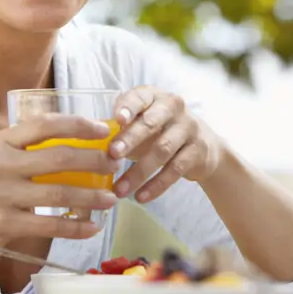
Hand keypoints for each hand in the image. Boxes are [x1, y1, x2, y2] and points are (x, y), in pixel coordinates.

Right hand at [0, 114, 120, 267]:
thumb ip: (21, 151)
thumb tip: (69, 147)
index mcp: (0, 142)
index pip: (45, 125)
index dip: (78, 125)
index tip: (104, 129)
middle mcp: (1, 164)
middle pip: (59, 157)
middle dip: (95, 160)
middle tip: (116, 164)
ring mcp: (2, 195)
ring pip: (60, 192)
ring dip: (92, 196)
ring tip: (112, 198)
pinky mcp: (3, 225)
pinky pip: (49, 224)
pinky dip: (75, 227)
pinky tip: (91, 228)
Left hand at [108, 86, 223, 202]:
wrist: (202, 146)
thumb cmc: (160, 132)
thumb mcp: (141, 123)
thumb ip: (120, 128)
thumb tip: (89, 141)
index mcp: (153, 96)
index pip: (140, 98)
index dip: (128, 108)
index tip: (117, 120)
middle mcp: (173, 107)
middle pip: (151, 123)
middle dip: (130, 139)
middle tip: (113, 154)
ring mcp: (188, 128)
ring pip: (162, 150)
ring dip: (139, 171)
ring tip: (120, 189)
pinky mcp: (198, 150)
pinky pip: (176, 169)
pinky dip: (157, 185)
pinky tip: (141, 197)